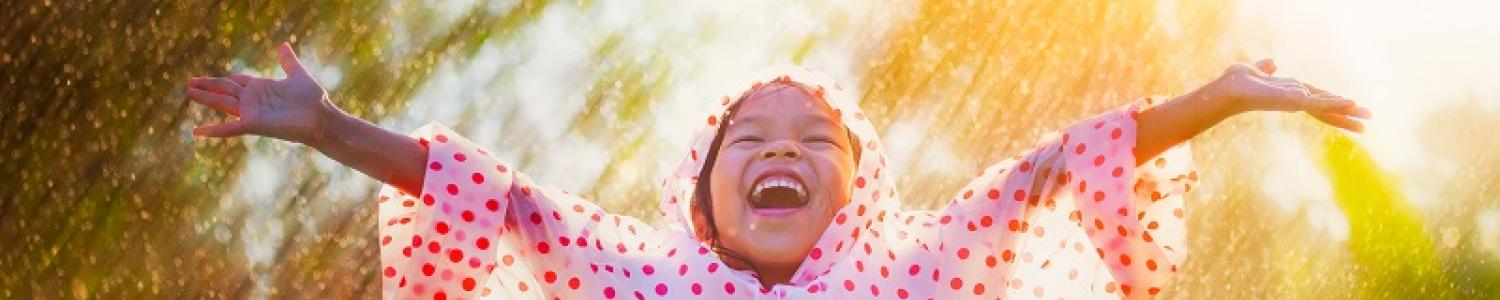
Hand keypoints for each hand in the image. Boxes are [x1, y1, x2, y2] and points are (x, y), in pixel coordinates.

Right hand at [186, 42, 340, 144]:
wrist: (321, 116)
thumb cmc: (313, 99)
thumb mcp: (298, 75)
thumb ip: (287, 62)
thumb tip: (283, 45)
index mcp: (262, 87)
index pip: (236, 81)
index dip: (221, 79)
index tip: (204, 78)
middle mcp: (253, 100)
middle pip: (224, 90)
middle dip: (207, 85)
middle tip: (188, 82)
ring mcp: (251, 112)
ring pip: (222, 103)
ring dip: (205, 98)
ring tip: (188, 92)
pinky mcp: (253, 124)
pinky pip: (229, 128)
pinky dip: (213, 130)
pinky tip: (196, 132)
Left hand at [1210, 59, 1372, 131]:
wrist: (1230, 87)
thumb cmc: (1240, 81)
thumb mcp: (1258, 71)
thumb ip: (1266, 68)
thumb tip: (1271, 63)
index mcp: (1292, 93)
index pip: (1320, 100)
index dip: (1335, 104)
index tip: (1353, 107)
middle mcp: (1297, 100)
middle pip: (1327, 110)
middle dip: (1347, 117)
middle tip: (1367, 125)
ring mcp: (1297, 102)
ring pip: (1328, 108)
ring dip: (1347, 112)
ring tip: (1366, 118)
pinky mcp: (1295, 101)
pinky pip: (1319, 102)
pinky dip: (1335, 103)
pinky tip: (1351, 104)